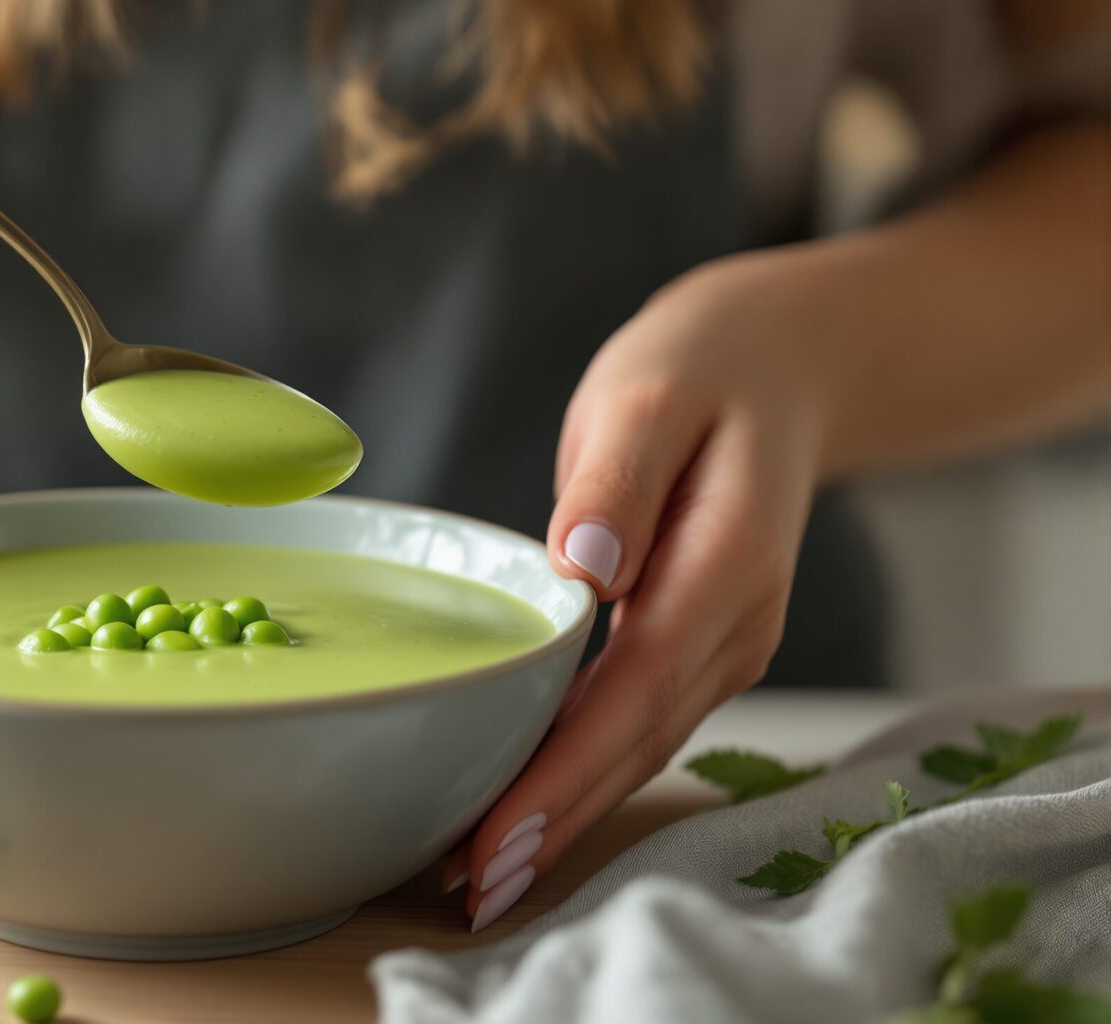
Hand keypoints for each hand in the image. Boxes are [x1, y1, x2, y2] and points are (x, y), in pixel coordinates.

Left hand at [442, 258, 829, 928]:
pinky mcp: (698, 646)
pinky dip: (582, 773)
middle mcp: (736, 622)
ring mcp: (725, 643)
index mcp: (727, 563)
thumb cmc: (700, 370)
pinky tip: (524, 807)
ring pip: (639, 747)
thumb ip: (617, 480)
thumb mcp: (650, 393)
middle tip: (470, 887)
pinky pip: (637, 723)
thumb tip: (584, 566)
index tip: (500, 832)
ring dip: (565, 815)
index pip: (635, 688)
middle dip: (555, 822)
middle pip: (637, 742)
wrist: (781, 366)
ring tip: (482, 876)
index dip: (566, 770)